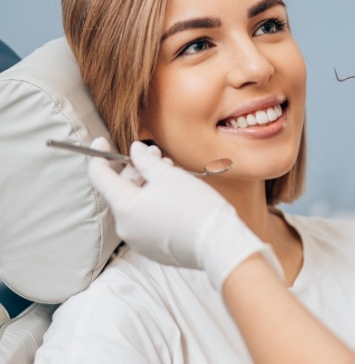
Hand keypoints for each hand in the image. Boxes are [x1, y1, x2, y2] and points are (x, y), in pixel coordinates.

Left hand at [88, 138, 282, 289]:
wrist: (218, 243)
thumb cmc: (195, 206)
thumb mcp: (168, 175)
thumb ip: (145, 160)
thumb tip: (135, 150)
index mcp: (125, 207)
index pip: (100, 178)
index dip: (99, 156)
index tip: (102, 142)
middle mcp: (126, 227)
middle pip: (121, 190)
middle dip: (136, 169)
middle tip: (155, 154)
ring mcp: (138, 240)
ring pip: (135, 204)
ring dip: (147, 185)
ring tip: (169, 172)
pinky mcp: (152, 248)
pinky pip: (145, 220)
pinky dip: (153, 203)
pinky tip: (172, 193)